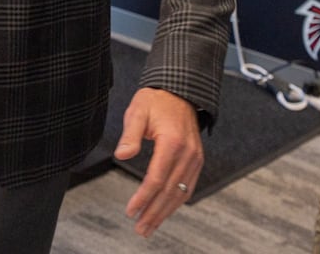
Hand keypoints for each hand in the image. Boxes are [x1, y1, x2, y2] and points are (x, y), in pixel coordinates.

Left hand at [113, 88, 203, 237]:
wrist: (180, 91)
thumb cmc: (157, 100)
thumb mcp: (138, 111)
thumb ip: (130, 134)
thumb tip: (122, 154)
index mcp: (173, 142)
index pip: (156, 178)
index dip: (143, 198)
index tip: (131, 211)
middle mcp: (188, 153)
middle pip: (170, 191)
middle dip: (154, 213)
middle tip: (140, 228)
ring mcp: (195, 158)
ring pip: (181, 193)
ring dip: (165, 212)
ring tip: (150, 226)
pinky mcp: (197, 160)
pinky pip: (188, 186)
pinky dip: (176, 202)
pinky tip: (165, 211)